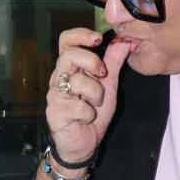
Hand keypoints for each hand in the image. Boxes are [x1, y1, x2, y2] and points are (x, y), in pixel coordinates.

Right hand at [46, 27, 130, 166]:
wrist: (84, 144)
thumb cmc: (93, 113)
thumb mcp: (108, 84)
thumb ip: (113, 62)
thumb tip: (124, 40)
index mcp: (70, 67)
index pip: (66, 40)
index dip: (80, 35)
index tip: (98, 39)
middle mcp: (59, 77)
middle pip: (69, 55)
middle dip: (92, 62)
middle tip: (103, 74)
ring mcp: (54, 95)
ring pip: (76, 82)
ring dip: (95, 94)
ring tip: (95, 104)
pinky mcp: (54, 113)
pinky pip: (77, 107)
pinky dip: (89, 114)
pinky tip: (86, 119)